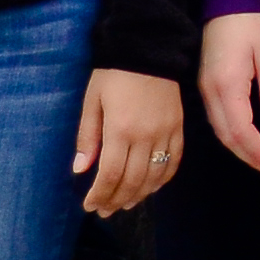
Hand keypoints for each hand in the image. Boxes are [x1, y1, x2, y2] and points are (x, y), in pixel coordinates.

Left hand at [75, 68, 185, 213]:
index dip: (100, 195)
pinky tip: (151, 187)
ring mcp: (166, 133)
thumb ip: (87, 137)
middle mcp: (146, 136)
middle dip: (116, 200)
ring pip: (155, 176)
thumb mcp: (92, 101)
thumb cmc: (113, 74)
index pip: (110, 175)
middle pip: (133, 181)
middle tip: (105, 211)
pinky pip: (174, 162)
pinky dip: (163, 179)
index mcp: (120, 130)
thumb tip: (80, 170)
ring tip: (125, 203)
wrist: (149, 48)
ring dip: (139, 194)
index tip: (90, 206)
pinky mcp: (179, 128)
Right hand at [197, 10, 259, 176]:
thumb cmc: (251, 22)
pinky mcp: (205, 84)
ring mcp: (205, 89)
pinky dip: (230, 134)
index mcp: (227, 85)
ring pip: (219, 130)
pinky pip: (216, 118)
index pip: (240, 130)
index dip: (256, 152)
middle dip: (248, 156)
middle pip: (226, 136)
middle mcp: (211, 92)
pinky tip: (244, 140)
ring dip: (239, 148)